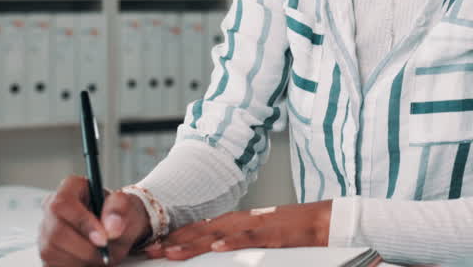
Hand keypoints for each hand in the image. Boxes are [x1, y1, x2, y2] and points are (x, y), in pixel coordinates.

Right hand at [38, 175, 150, 265]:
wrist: (118, 230)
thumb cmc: (119, 214)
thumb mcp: (127, 207)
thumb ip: (120, 211)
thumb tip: (111, 227)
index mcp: (71, 187)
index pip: (63, 203)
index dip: (82, 222)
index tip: (103, 239)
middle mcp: (52, 208)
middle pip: (57, 232)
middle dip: (85, 248)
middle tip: (105, 253)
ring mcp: (45, 231)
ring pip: (53, 252)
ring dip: (81, 259)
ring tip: (99, 255)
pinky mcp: (45, 251)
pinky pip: (53, 265)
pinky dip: (75, 266)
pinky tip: (88, 260)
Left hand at [145, 200, 331, 259]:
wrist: (321, 220)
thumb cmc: (291, 230)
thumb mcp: (257, 235)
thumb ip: (234, 239)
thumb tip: (212, 248)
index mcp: (236, 221)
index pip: (199, 228)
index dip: (175, 237)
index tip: (154, 246)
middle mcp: (241, 221)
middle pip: (201, 230)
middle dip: (174, 240)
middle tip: (151, 250)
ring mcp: (255, 226)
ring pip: (218, 233)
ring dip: (192, 242)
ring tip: (171, 251)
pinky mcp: (271, 233)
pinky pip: (248, 238)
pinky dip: (231, 241)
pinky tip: (216, 247)